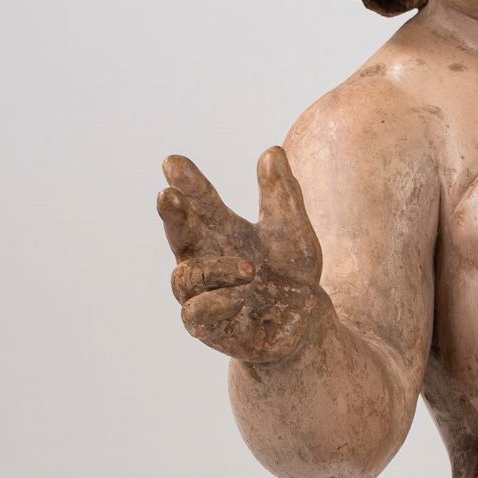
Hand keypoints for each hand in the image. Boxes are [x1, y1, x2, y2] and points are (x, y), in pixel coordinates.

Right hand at [157, 149, 328, 363]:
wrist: (308, 320)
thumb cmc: (292, 272)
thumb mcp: (292, 229)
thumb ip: (281, 193)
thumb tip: (273, 151)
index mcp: (220, 229)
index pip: (198, 200)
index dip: (187, 182)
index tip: (172, 162)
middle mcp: (205, 258)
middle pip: (177, 232)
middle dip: (171, 215)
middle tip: (169, 196)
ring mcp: (203, 292)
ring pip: (184, 277)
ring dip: (215, 270)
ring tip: (250, 270)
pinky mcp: (208, 327)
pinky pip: (194, 313)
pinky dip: (214, 303)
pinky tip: (239, 298)